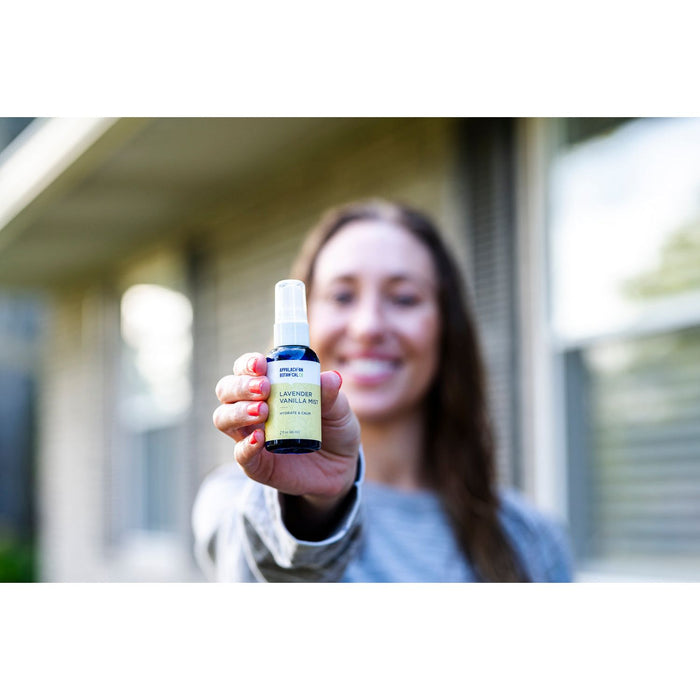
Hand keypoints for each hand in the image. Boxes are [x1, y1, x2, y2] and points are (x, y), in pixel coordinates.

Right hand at [213, 352, 360, 517]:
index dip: (247, 364)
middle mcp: (251, 408)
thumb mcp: (338, 410)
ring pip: (223, 419)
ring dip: (238, 411)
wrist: (340, 467)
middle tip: (264, 389)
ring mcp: (250, 436)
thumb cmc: (334, 428)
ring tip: (263, 411)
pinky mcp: (256, 464)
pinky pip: (240, 455)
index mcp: (268, 387)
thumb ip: (331, 395)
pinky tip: (259, 438)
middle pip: (226, 391)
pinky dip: (245, 446)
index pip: (244, 369)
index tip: (261, 364)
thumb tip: (329, 378)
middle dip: (240, 386)